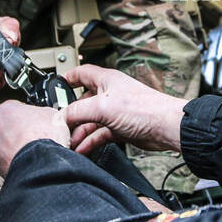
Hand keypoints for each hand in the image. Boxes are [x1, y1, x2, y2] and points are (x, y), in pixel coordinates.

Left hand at [0, 100, 69, 176]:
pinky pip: (7, 162)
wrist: (41, 163)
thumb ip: (43, 113)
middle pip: (9, 128)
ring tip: (36, 152)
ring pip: (6, 146)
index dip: (30, 115)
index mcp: (5, 110)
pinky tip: (30, 162)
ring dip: (18, 148)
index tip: (38, 120)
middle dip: (22, 133)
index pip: (16, 108)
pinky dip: (17, 162)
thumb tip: (49, 117)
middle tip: (38, 137)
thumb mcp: (52, 114)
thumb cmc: (43, 137)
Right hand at [62, 65, 186, 156]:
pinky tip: (82, 149)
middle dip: (71, 115)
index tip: (56, 86)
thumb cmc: (144, 108)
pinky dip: (90, 141)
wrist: (165, 127)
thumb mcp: (102, 107)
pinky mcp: (121, 128)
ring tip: (69, 143)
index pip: (82, 73)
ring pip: (90, 121)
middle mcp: (110, 94)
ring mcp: (115, 112)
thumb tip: (60, 117)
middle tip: (60, 126)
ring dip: (79, 132)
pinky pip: (99, 134)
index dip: (68, 78)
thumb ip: (78, 111)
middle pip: (83, 102)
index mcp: (106, 80)